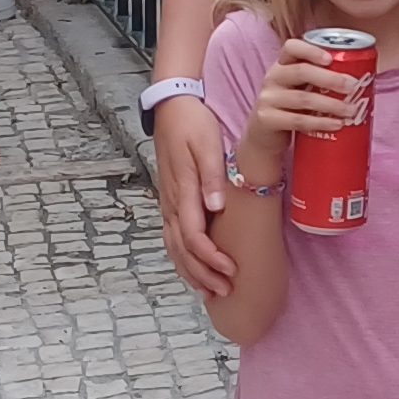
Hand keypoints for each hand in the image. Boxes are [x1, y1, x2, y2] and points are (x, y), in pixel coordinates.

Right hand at [152, 95, 239, 297]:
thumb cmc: (193, 125)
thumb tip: (215, 208)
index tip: (231, 270)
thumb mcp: (207, 145)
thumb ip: (211, 178)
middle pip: (182, 251)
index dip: (212, 259)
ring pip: (173, 248)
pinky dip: (181, 258)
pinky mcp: (169, 200)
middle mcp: (171, 203)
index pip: (194, 238)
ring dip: (191, 272)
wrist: (171, 107)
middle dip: (203, 275)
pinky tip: (193, 268)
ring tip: (210, 291)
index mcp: (182, 192)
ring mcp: (167, 203)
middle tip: (225, 291)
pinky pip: (171, 238)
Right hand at [248, 37, 364, 150]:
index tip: (331, 58)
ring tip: (351, 110)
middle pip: (301, 71)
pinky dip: (320, 122)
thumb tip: (362, 79)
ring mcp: (268, 99)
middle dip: (330, 78)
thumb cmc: (290, 108)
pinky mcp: (267, 119)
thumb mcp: (298, 88)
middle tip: (353, 86)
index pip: (291, 47)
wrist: (264, 137)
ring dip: (331, 104)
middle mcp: (272, 78)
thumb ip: (318, 80)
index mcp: (282, 65)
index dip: (311, 50)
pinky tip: (336, 124)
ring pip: (303, 98)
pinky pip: (298, 120)